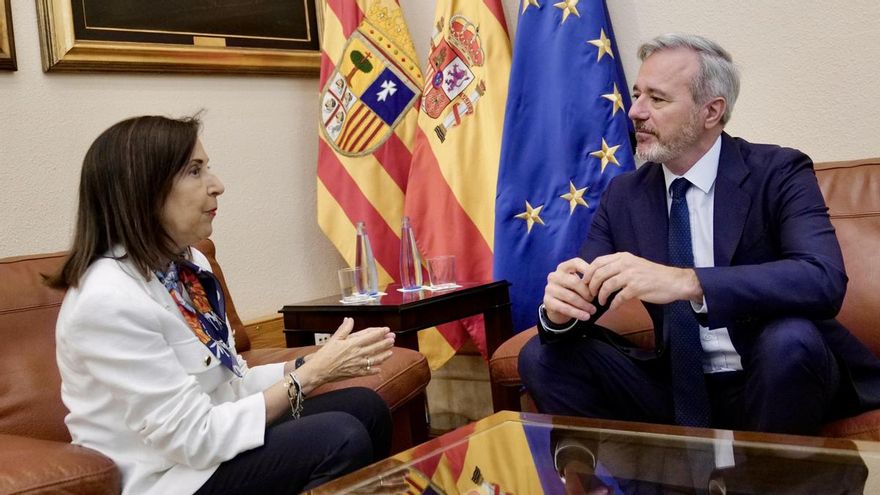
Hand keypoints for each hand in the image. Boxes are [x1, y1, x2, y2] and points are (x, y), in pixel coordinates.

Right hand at [306, 318, 394, 384]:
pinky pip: (368, 372)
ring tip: (391, 352)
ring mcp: (358, 364)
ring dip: (384, 355)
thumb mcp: (334, 339)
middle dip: (386, 343)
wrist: (319, 370)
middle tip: (393, 339)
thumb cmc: (325, 354)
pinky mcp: (356, 373)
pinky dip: (375, 370)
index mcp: (353, 344)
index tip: (386, 329)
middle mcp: (357, 354)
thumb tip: (350, 320)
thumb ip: (344, 329)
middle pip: (375, 347)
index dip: (380, 332)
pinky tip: (380, 368)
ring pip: (375, 360)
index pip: (370, 336)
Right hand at [543, 258, 597, 323]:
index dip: (588, 270)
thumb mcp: (578, 283)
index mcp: (563, 267)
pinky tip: (586, 317)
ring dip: (584, 305)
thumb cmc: (572, 292)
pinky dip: (577, 313)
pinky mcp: (547, 301)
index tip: (599, 280)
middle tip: (595, 299)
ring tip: (593, 310)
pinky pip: (564, 308)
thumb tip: (604, 283)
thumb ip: (587, 280)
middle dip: (587, 292)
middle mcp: (554, 276)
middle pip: (573, 281)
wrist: (557, 307)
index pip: (576, 263)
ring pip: (570, 296)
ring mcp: (549, 288)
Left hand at [583, 252, 702, 310]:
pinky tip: (613, 307)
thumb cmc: (652, 274)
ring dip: (601, 296)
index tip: (584, 282)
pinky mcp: (637, 288)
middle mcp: (625, 264)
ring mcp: (631, 276)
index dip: (588, 273)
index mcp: (623, 257)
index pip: (598, 262)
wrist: (674, 281)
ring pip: (607, 286)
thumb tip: (599, 275)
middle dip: (591, 286)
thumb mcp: (634, 264)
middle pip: (599, 274)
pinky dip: (613, 304)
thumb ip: (618, 266)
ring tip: (601, 302)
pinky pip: (619, 297)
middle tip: (590, 295)